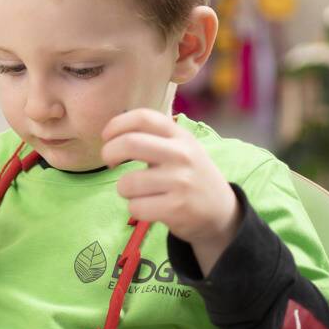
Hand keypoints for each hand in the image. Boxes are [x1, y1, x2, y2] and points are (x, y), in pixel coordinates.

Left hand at [100, 109, 239, 271]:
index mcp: (180, 135)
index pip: (143, 117)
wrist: (220, 210)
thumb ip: (152, 136)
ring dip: (124, 190)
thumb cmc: (188, 175)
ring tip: (140, 192)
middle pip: (130, 143)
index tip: (107, 137)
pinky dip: (136, 209)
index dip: (116, 125)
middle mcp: (182, 154)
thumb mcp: (180, 147)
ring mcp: (181, 181)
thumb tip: (112, 132)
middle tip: (110, 163)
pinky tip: (151, 207)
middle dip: (108, 153)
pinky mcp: (177, 207)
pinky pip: (136, 207)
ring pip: (127, 183)